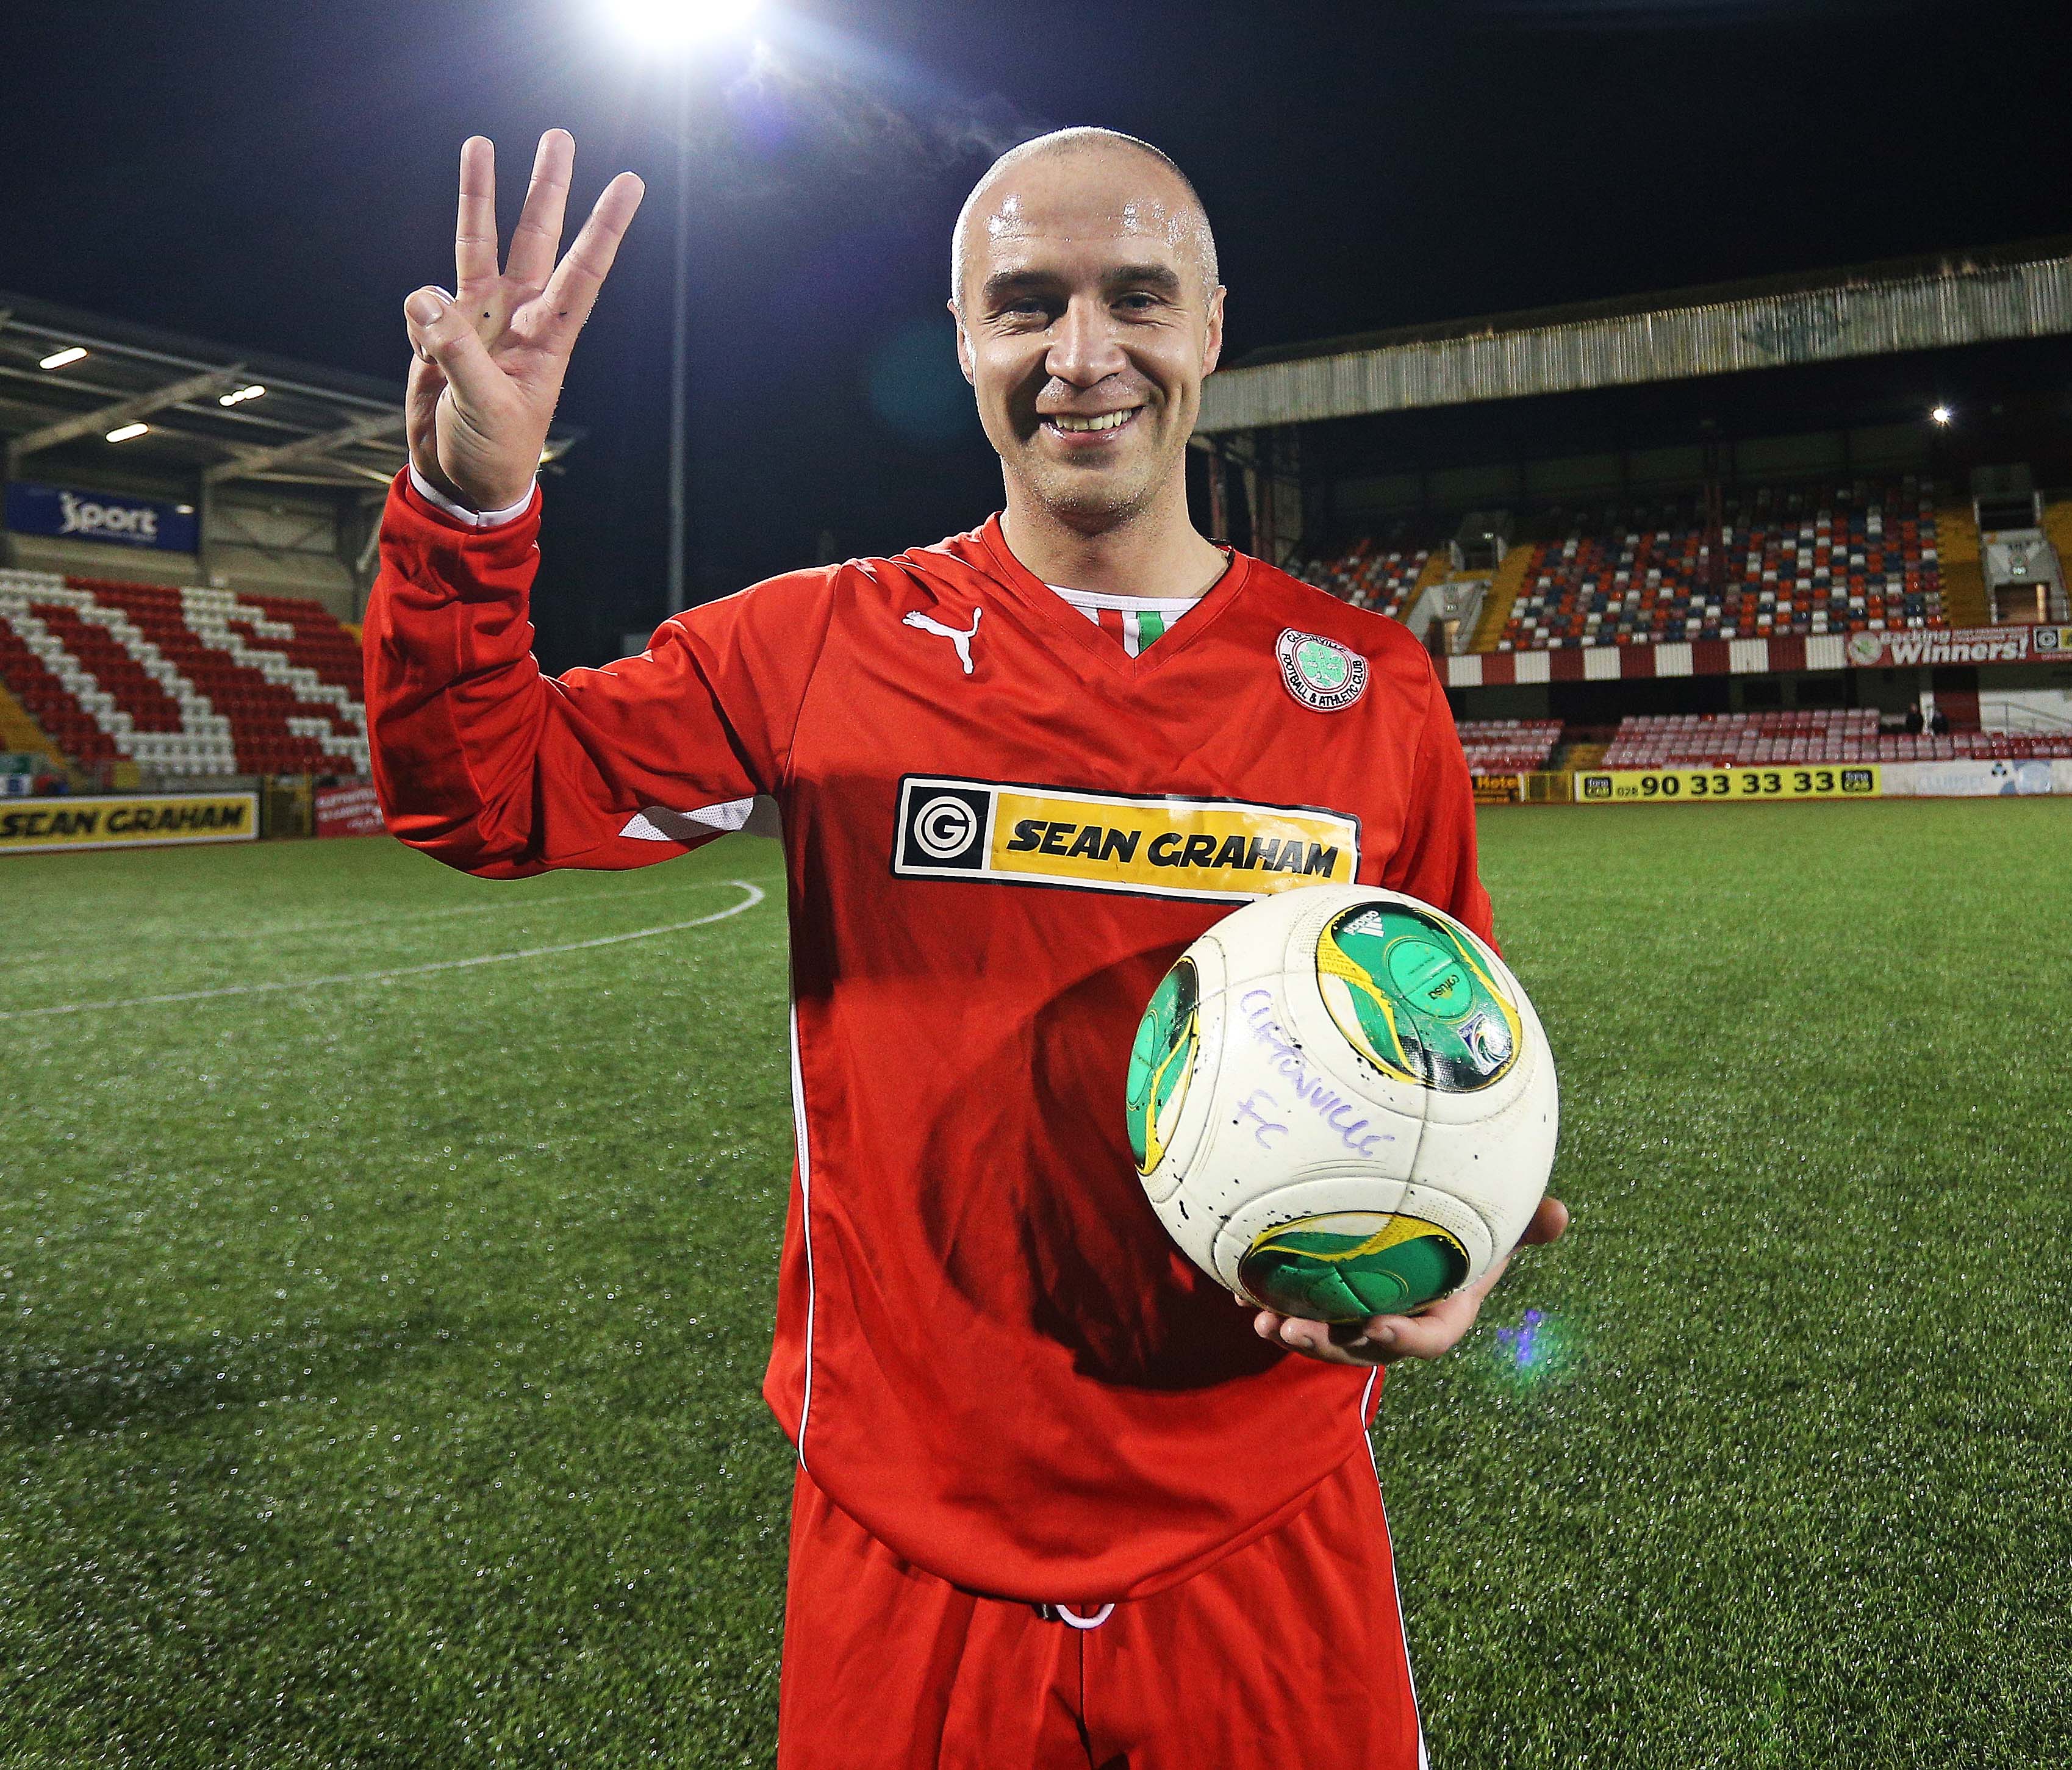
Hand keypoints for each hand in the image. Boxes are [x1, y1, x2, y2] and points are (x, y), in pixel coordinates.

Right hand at [403, 131, 643, 511]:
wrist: (460, 479)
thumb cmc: (492, 452)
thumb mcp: (484, 410)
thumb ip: (457, 355)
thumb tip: (427, 300)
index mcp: (547, 338)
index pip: (583, 272)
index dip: (605, 228)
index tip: (630, 183)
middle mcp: (518, 316)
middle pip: (534, 238)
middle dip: (546, 188)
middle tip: (559, 137)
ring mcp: (479, 319)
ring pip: (479, 243)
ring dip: (480, 195)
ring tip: (480, 142)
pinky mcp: (441, 330)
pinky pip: (424, 306)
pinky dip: (419, 323)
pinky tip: (425, 358)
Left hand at [1251, 1194, 1568, 1367]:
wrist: (1432, 1228)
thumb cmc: (1470, 1229)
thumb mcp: (1498, 1225)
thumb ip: (1525, 1225)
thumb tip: (1562, 1212)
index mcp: (1442, 1311)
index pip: (1429, 1340)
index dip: (1403, 1338)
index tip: (1375, 1325)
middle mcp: (1398, 1320)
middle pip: (1363, 1346)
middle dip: (1329, 1344)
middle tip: (1292, 1328)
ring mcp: (1361, 1313)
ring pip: (1326, 1335)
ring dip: (1295, 1332)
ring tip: (1260, 1318)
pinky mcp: (1330, 1301)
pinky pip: (1301, 1309)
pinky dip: (1271, 1302)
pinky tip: (1237, 1290)